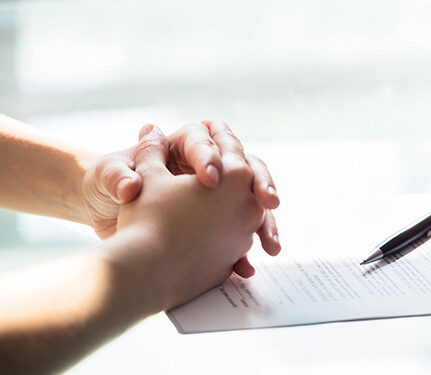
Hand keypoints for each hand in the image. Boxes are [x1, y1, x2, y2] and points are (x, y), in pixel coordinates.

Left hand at [81, 121, 279, 277]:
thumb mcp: (108, 177)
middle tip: (266, 200)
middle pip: (245, 167)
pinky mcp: (220, 223)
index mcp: (183, 145)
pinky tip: (246, 268)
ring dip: (265, 222)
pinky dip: (248, 249)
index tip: (208, 180)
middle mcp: (209, 164)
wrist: (109, 213)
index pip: (205, 141)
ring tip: (269, 244)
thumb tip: (127, 184)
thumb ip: (116, 176)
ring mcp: (219, 195)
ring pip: (252, 201)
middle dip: (260, 183)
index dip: (210, 157)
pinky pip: (243, 232)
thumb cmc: (108, 186)